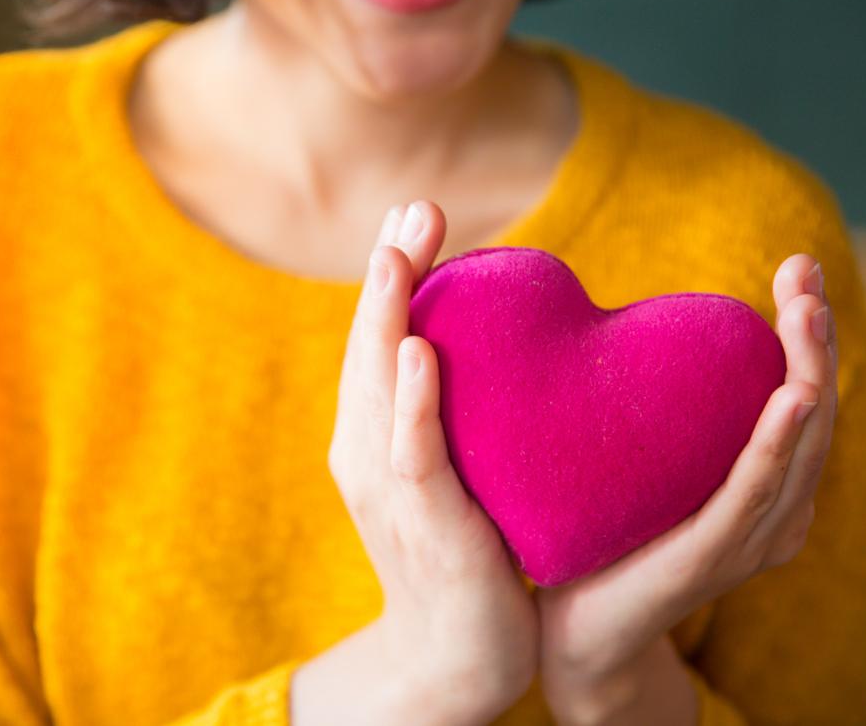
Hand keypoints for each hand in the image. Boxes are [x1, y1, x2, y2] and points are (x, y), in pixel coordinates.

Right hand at [292, 200, 539, 724]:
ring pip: (377, 386)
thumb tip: (500, 346)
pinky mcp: (420, 521)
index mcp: (373, 432)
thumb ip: (456, 411)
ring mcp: (386, 485)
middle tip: (414, 208)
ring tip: (398, 253)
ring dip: (386, 316)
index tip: (417, 215)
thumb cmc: (462, 553)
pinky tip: (419, 352)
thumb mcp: (452, 468)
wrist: (453, 657)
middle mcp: (365, 449)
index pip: (379, 339)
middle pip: (370, 347)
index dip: (393, 275)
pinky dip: (410, 401)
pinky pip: (411, 453)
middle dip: (388, 274)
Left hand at [535, 253, 838, 696]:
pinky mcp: (708, 558)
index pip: (796, 395)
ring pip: (796, 446)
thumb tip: (615, 329)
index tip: (796, 269)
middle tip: (804, 271)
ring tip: (806, 313)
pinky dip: (775, 445)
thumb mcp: (639, 465)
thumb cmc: (603, 541)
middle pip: (812, 411)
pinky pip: (751, 495)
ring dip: (806, 374)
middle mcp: (771, 512)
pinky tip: (788, 398)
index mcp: (760, 487)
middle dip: (813, 337)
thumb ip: (650, 412)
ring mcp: (747, 538)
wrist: (573, 633)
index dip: (805, 332)